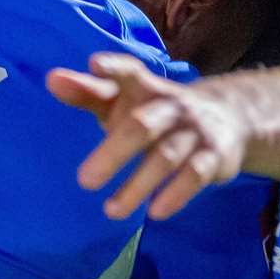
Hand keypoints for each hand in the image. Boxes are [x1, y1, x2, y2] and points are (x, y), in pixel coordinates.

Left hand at [47, 53, 247, 219]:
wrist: (227, 116)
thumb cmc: (154, 111)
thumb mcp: (121, 100)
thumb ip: (87, 92)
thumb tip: (51, 79)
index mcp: (143, 87)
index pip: (128, 72)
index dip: (113, 68)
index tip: (94, 65)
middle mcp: (170, 105)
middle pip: (142, 126)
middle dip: (114, 153)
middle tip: (84, 181)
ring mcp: (194, 130)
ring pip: (166, 156)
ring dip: (138, 185)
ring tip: (111, 211)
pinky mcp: (213, 156)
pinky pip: (196, 175)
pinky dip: (176, 194)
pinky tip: (154, 213)